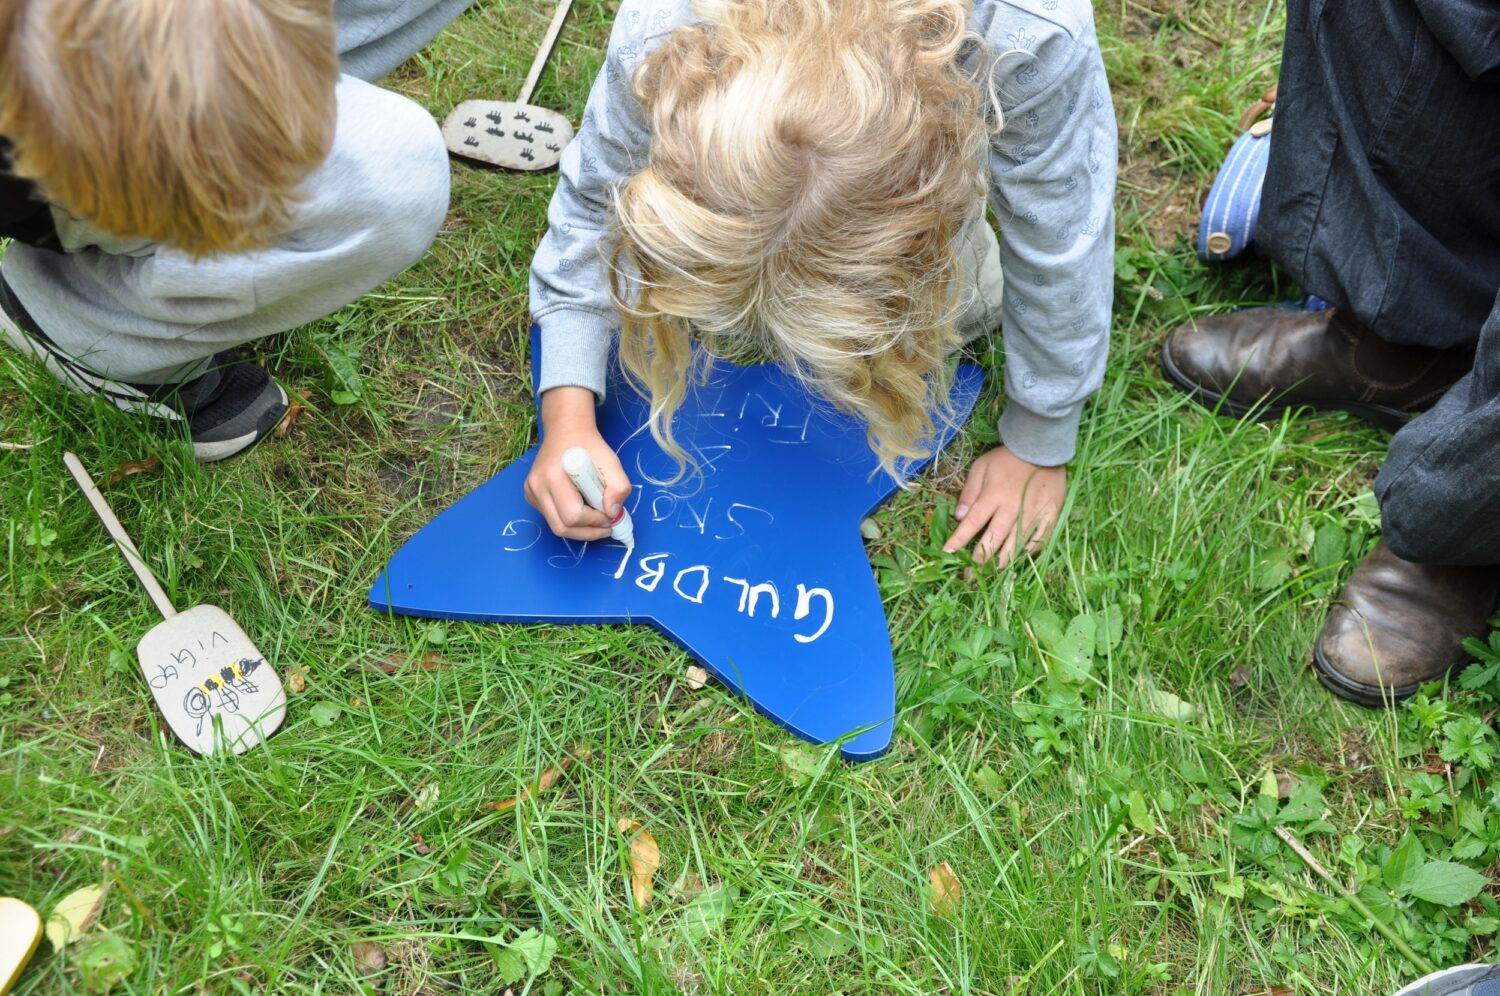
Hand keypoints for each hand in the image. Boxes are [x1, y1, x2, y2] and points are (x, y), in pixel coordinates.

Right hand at [525, 386, 632, 540]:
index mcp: (552, 476)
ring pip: (556, 526)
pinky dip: (569, 520)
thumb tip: (612, 513)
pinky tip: (581, 508)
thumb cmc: (589, 446)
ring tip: (596, 517)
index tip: (610, 516)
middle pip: (561, 527)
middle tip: (606, 526)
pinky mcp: (531, 496)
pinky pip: (551, 518)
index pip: (573, 515)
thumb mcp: (611, 461)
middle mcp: (536, 486)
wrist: (566, 431)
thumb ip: (619, 487)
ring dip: (580, 528)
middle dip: (588, 531)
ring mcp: (530, 492)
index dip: (595, 521)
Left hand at [943, 446, 1065, 566]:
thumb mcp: (981, 466)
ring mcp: (1033, 513)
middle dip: (979, 560)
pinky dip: (1029, 550)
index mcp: (992, 496)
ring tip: (992, 574)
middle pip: (994, 539)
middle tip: (969, 576)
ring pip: (1016, 544)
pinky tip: (1020, 558)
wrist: (1041, 448)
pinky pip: (1040, 538)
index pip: (972, 523)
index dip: (959, 539)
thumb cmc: (1007, 458)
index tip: (948, 553)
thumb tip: (959, 516)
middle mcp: (1012, 509)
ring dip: (1003, 561)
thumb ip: (970, 491)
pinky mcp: (1050, 514)